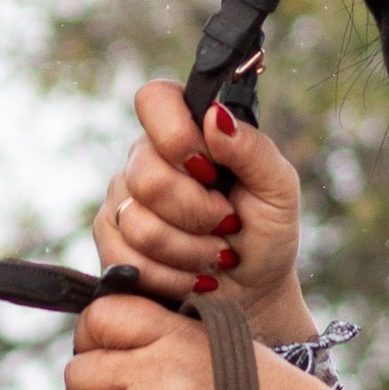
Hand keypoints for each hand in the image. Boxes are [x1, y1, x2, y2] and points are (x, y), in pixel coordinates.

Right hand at [93, 83, 311, 342]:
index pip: (155, 99)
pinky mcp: (110, 240)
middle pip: (147, 177)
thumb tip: (214, 116)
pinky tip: (193, 276)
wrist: (253, 290)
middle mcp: (147, 157)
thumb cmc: (266, 231)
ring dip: (189, 250)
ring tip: (215, 254)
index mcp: (186, 130)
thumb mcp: (278, 189)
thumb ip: (252, 148)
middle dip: (198, 213)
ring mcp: (122, 198)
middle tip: (226, 222)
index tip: (211, 170)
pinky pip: (126, 259)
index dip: (178, 136)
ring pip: (137, 223)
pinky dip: (171, 277)